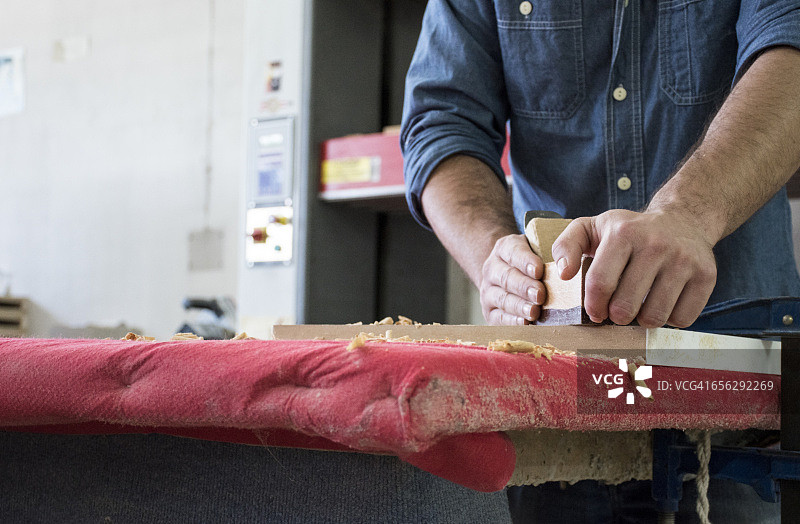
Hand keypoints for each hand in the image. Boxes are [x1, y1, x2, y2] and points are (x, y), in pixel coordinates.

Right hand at [480, 234, 546, 324]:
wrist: (510, 275)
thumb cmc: (532, 264)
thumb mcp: (539, 250)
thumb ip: (551, 254)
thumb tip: (567, 266)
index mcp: (504, 248)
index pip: (513, 252)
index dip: (525, 261)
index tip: (539, 271)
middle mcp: (492, 268)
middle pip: (506, 277)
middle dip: (524, 287)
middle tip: (540, 295)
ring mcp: (488, 290)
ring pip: (501, 298)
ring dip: (519, 306)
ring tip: (534, 312)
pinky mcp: (489, 311)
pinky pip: (498, 317)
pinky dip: (511, 321)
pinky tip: (524, 322)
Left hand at [551, 209, 716, 327]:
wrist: (683, 220)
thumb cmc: (628, 231)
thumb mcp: (592, 228)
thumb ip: (566, 246)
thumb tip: (563, 274)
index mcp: (624, 233)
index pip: (600, 284)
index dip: (593, 307)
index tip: (595, 312)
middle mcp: (656, 244)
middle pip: (625, 307)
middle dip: (616, 316)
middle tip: (618, 310)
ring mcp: (684, 260)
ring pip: (654, 317)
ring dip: (642, 320)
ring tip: (640, 306)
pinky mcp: (706, 275)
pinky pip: (681, 319)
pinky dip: (669, 319)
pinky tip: (663, 302)